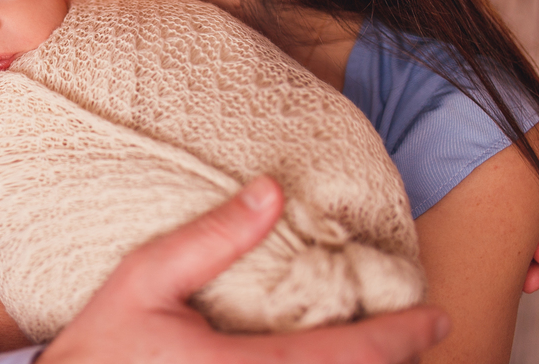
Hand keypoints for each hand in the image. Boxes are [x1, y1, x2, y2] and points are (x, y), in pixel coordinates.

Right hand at [40, 177, 449, 363]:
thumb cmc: (103, 342)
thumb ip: (212, 238)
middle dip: (394, 362)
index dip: (400, 338)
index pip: (345, 356)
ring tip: (385, 349)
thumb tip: (272, 192)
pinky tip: (328, 362)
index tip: (436, 317)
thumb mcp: (146, 276)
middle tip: (421, 333)